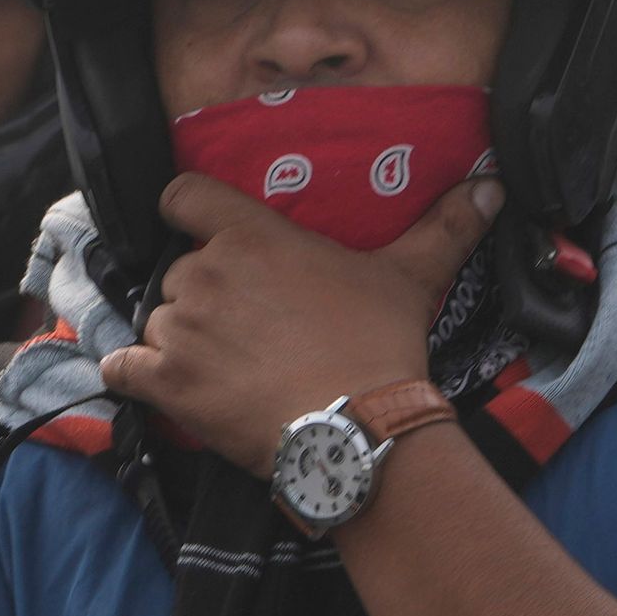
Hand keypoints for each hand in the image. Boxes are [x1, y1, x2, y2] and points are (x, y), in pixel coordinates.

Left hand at [99, 172, 502, 470]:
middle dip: (204, 295)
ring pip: (157, 321)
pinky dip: (134, 373)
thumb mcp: (411, 277)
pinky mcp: (164, 380)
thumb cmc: (379, 344)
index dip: (185, 210)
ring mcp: (179, 327)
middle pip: (179, 271)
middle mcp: (206, 272)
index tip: (198, 229)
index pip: (183, 196)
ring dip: (178, 340)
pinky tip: (157, 382)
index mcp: (253, 235)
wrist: (356, 428)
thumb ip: (444, 226)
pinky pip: (124, 366)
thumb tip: (493, 186)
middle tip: (246, 325)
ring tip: (224, 365)